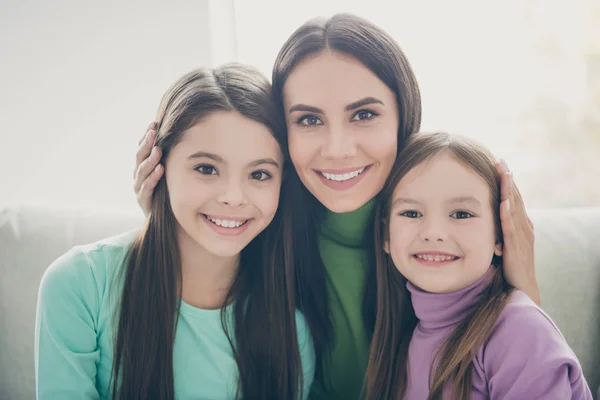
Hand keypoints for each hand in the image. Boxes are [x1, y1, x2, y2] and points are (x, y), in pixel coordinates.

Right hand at [134, 122, 162, 215]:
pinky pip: (147, 188)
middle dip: (146, 144)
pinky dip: (153, 178)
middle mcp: (139, 177)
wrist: (168, 222)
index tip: (154, 123)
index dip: (146, 137)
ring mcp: (140, 189)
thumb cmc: (170, 194)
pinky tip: (160, 169)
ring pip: (141, 172)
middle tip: (153, 132)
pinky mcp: (144, 202)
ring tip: (157, 149)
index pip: (142, 149)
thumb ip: (171, 159)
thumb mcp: (170, 175)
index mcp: (144, 168)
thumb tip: (181, 137)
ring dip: (149, 160)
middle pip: (139, 157)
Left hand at [497, 159, 539, 304]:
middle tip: (501, 160)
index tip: (499, 163)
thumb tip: (479, 215)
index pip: (513, 198)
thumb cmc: (509, 266)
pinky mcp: (516, 249)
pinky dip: (508, 215)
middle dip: (508, 179)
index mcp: (520, 224)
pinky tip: (504, 203)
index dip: (507, 181)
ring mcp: (522, 237)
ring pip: (515, 209)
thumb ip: (494, 228)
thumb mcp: (501, 242)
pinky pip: (511, 229)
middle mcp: (524, 227)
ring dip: (509, 191)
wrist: (521, 289)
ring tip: (504, 173)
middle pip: (515, 198)